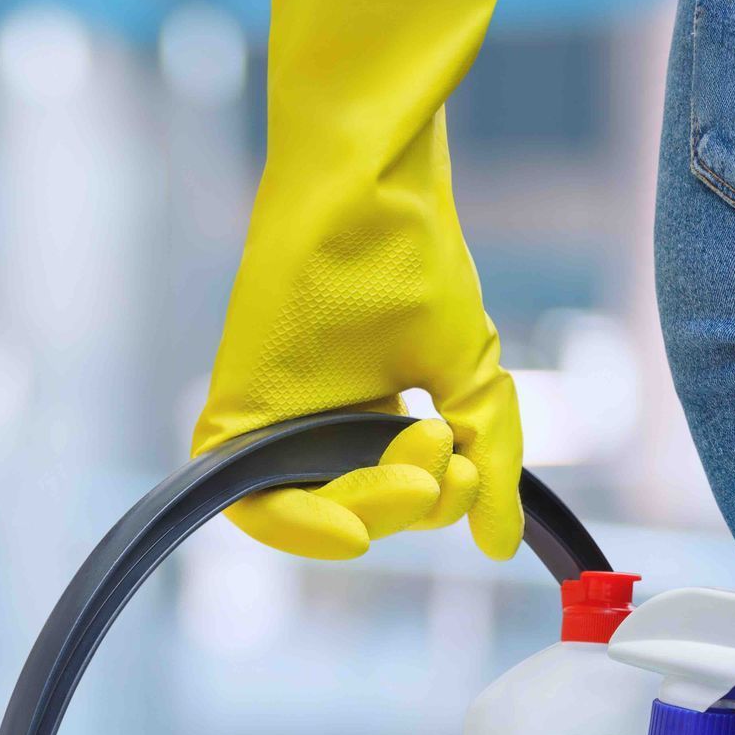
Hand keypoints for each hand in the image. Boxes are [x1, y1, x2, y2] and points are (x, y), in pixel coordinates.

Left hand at [191, 0, 522, 561]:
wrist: (367, 190)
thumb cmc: (415, 262)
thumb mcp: (471, 377)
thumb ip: (490, 461)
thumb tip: (501, 543)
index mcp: (369, 420)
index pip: (401, 500)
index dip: (436, 499)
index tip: (458, 451)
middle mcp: (318, 429)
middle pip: (362, 514)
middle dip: (410, 502)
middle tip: (439, 443)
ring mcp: (274, 426)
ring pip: (314, 518)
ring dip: (372, 512)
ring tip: (414, 476)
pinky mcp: (234, 421)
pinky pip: (255, 510)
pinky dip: (298, 530)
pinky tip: (348, 532)